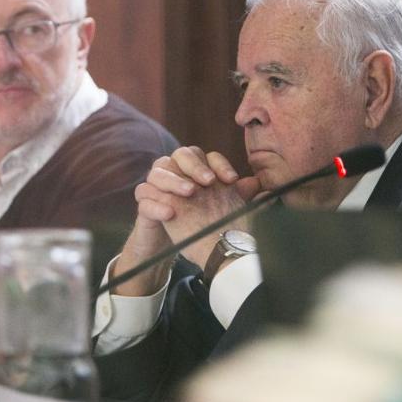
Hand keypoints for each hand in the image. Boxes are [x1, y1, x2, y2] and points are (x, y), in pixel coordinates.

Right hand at [112, 148, 260, 294]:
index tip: (233, 181)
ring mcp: (156, 186)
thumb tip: (258, 184)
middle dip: (195, 166)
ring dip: (174, 180)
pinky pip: (143, 195)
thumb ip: (238, 196)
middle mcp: (175, 171)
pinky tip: (170, 213)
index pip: (206, 155)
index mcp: (195, 169)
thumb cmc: (202, 224)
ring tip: (190, 193)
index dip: (219, 165)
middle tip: (209, 182)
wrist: (177, 246)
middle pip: (180, 155)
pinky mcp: (143, 203)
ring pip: (157, 171)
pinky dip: (156, 204)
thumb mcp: (222, 210)